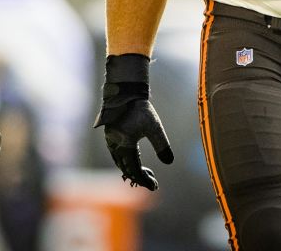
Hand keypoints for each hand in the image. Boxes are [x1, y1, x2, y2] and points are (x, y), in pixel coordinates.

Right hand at [94, 54, 173, 190]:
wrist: (126, 93)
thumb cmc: (140, 109)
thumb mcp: (154, 127)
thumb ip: (162, 145)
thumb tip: (169, 162)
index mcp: (125, 146)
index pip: (135, 170)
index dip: (144, 180)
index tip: (154, 186)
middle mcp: (115, 146)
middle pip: (126, 169)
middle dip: (139, 177)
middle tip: (152, 182)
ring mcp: (111, 141)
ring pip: (120, 162)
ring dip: (132, 170)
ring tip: (144, 174)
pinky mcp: (111, 136)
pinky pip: (117, 155)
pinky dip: (126, 162)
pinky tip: (134, 160)